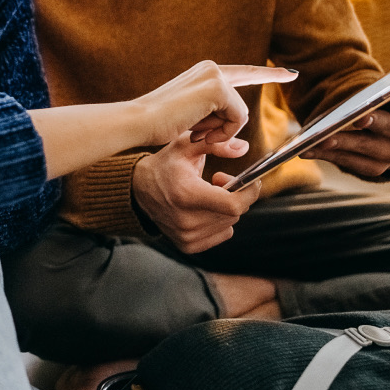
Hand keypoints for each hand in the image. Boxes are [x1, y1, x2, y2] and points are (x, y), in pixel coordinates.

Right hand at [133, 61, 297, 148]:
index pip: (243, 73)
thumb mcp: (194, 125)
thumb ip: (218, 129)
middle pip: (241, 101)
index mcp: (204, 73)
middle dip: (229, 121)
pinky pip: (237, 118)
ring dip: (220, 131)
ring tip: (194, 132)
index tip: (290, 74)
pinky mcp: (217, 88)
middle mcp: (211, 68)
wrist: (139, 122)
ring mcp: (215, 75)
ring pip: (239, 113)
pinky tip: (200, 132)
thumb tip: (243, 148)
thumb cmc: (158, 125)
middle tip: (216, 119)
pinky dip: (222, 132)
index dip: (268, 73)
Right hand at [133, 132, 260, 252]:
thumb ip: (216, 144)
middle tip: (219, 179)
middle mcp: (186, 220)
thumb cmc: (166, 164)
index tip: (251, 180)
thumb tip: (244, 148)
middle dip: (235, 194)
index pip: (233, 205)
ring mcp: (186, 236)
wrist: (138, 190)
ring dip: (226, 208)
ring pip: (229, 223)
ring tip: (208, 193)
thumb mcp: (186, 145)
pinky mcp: (187, 245)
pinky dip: (220, 221)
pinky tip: (204, 209)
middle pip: (234, 213)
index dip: (249, 193)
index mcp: (187, 195)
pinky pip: (222, 234)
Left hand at [305, 46, 389, 176]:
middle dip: (373, 124)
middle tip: (359, 118)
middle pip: (387, 130)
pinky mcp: (370, 168)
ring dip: (342, 143)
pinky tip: (307, 148)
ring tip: (321, 136)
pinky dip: (327, 155)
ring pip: (362, 149)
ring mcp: (386, 156)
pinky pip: (346, 162)